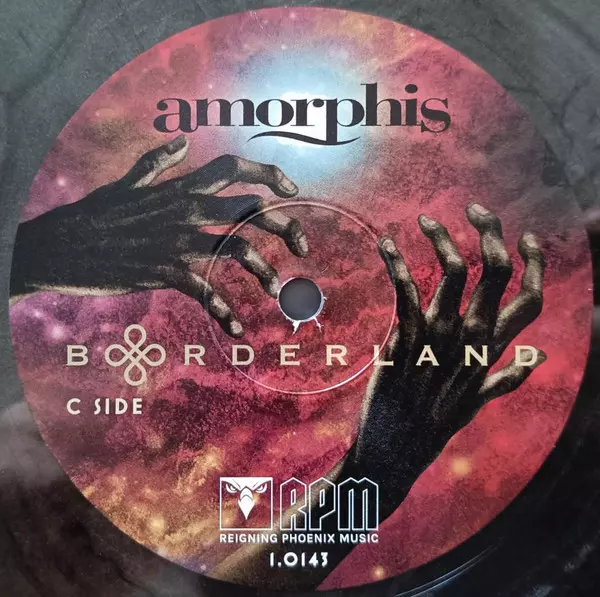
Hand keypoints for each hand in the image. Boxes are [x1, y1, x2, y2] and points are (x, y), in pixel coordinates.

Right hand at [10, 136, 307, 336]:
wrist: (59, 246)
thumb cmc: (93, 215)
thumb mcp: (126, 183)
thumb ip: (156, 162)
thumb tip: (181, 142)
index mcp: (179, 188)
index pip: (234, 168)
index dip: (268, 174)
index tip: (292, 188)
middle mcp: (185, 210)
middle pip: (250, 209)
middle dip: (286, 225)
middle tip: (303, 246)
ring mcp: (176, 240)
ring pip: (239, 249)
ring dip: (266, 272)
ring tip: (277, 290)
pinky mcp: (162, 271)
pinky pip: (205, 290)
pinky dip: (224, 310)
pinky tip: (235, 327)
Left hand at [346, 204, 545, 516]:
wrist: (394, 451)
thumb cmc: (435, 425)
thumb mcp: (478, 403)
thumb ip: (507, 376)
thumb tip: (537, 357)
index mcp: (493, 351)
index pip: (530, 298)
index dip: (534, 263)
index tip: (525, 237)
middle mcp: (473, 339)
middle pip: (495, 271)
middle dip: (490, 231)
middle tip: (474, 207)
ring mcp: (439, 338)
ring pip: (452, 271)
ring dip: (439, 238)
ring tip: (424, 221)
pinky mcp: (405, 340)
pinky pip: (405, 289)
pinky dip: (395, 262)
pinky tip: (386, 244)